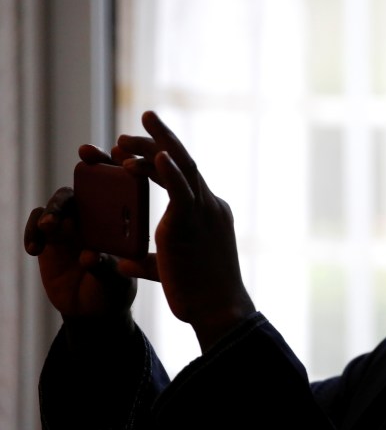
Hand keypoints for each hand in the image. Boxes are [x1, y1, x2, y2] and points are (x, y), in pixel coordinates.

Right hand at [24, 145, 136, 319]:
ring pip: (63, 200)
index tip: (117, 151)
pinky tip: (35, 249)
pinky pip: (38, 222)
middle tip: (85, 156)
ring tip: (52, 227)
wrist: (91, 313)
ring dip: (56, 208)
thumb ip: (106, 270)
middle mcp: (101, 214)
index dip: (123, 165)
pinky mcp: (51, 235)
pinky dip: (35, 231)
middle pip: (94, 181)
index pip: (127, 185)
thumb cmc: (113, 294)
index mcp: (124, 219)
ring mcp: (75, 221)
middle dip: (90, 165)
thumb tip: (89, 256)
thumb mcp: (116, 286)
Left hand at [117, 111, 254, 350]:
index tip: (132, 151)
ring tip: (131, 131)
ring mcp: (204, 212)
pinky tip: (156, 155)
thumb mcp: (169, 269)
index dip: (158, 160)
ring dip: (156, 145)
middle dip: (161, 138)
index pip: (182, 178)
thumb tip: (124, 262)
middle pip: (184, 162)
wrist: (218, 310)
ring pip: (183, 167)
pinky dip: (167, 171)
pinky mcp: (193, 223)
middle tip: (142, 119)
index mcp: (207, 213)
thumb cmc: (199, 295)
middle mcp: (209, 206)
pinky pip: (181, 190)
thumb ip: (146, 261)